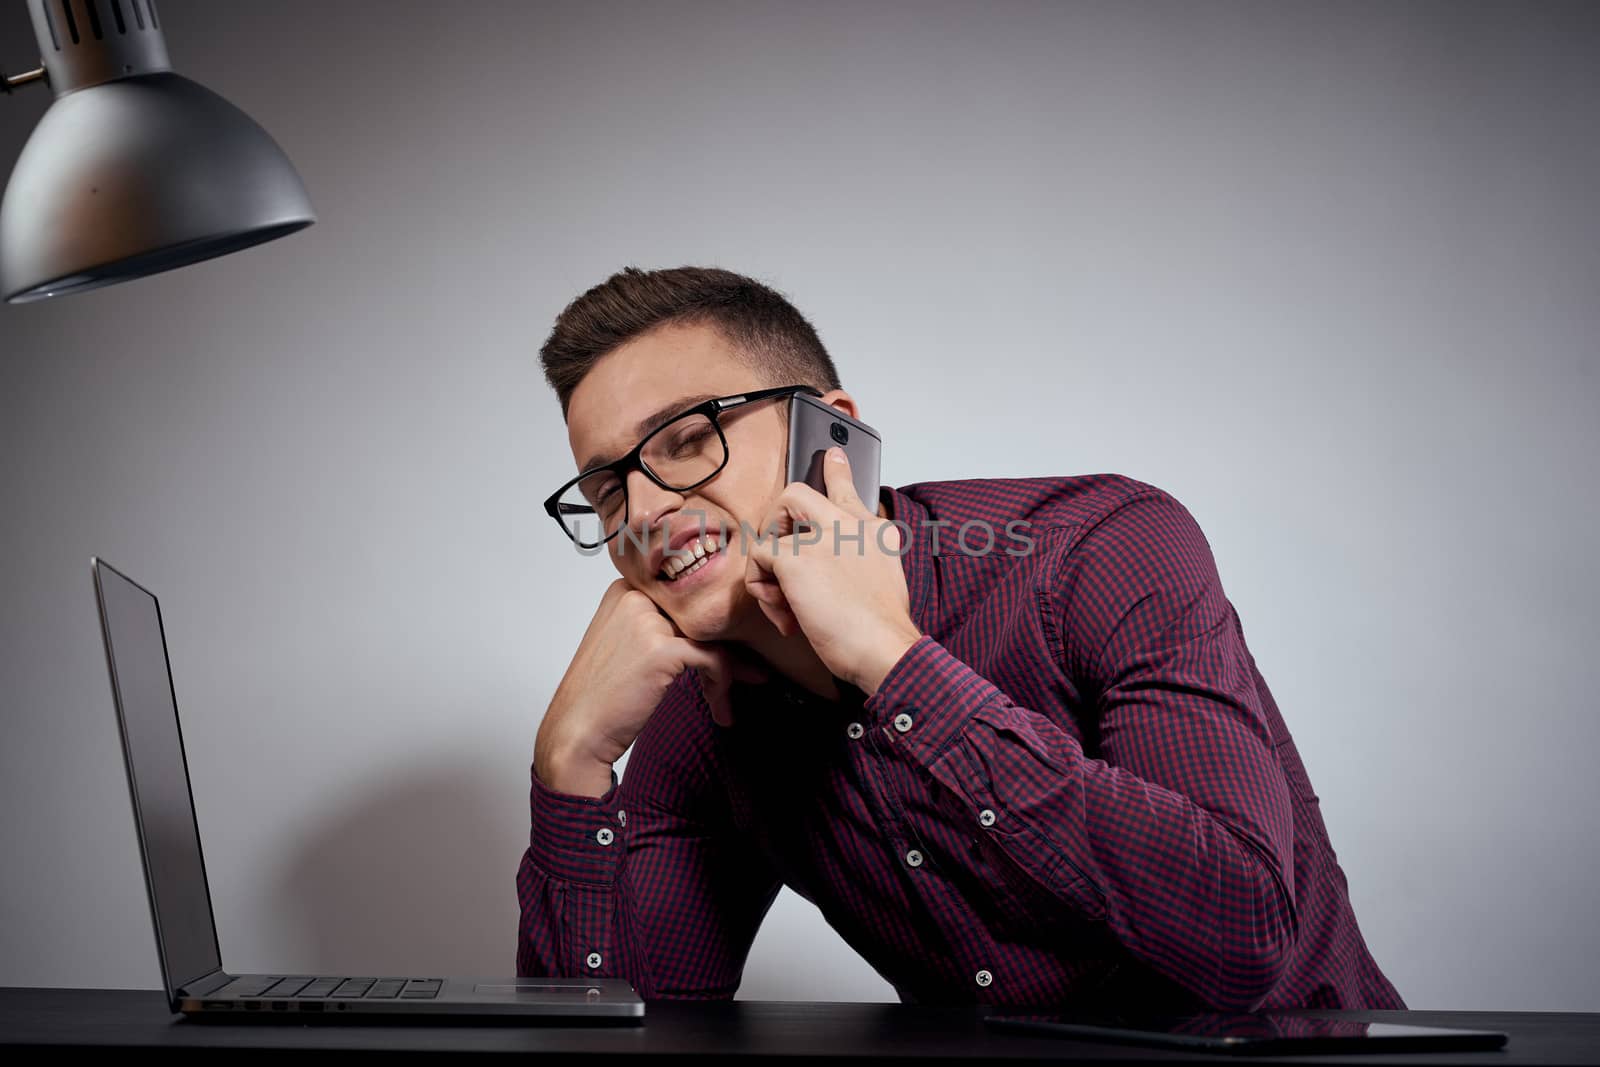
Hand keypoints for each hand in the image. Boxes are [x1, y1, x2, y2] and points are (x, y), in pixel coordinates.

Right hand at [537, 579, 770, 790]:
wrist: (577, 732)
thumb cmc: (602, 697)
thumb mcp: (627, 645)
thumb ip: (660, 627)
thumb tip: (710, 630)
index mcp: (625, 590)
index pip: (685, 602)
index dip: (708, 631)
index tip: (727, 657)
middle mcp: (635, 597)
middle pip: (701, 618)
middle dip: (726, 650)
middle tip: (741, 676)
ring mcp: (647, 621)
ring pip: (712, 638)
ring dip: (727, 674)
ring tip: (724, 702)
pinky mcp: (662, 649)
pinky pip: (715, 659)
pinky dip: (723, 686)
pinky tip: (720, 709)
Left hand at [743, 446, 922, 694]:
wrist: (885, 648)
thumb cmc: (882, 627)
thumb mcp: (883, 580)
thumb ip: (859, 560)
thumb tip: (822, 569)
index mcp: (873, 531)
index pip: (848, 489)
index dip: (837, 471)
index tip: (832, 456)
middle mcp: (848, 525)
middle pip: (797, 494)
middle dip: (776, 522)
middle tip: (779, 553)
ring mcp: (821, 537)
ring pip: (769, 533)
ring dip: (768, 572)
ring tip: (784, 601)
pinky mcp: (796, 558)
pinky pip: (759, 559)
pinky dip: (762, 589)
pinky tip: (785, 614)